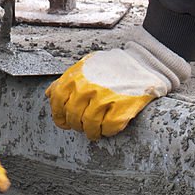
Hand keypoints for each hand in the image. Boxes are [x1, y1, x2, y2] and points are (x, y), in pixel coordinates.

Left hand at [46, 29, 189, 139]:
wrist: (145, 62)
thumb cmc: (115, 65)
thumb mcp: (86, 65)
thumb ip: (67, 80)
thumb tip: (49, 94)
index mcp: (76, 77)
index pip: (58, 102)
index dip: (59, 116)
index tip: (65, 122)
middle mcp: (87, 88)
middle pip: (74, 117)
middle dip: (77, 125)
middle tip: (83, 127)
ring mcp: (104, 98)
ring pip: (89, 126)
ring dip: (91, 132)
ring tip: (95, 132)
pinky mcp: (122, 108)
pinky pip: (108, 128)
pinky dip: (107, 131)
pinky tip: (109, 128)